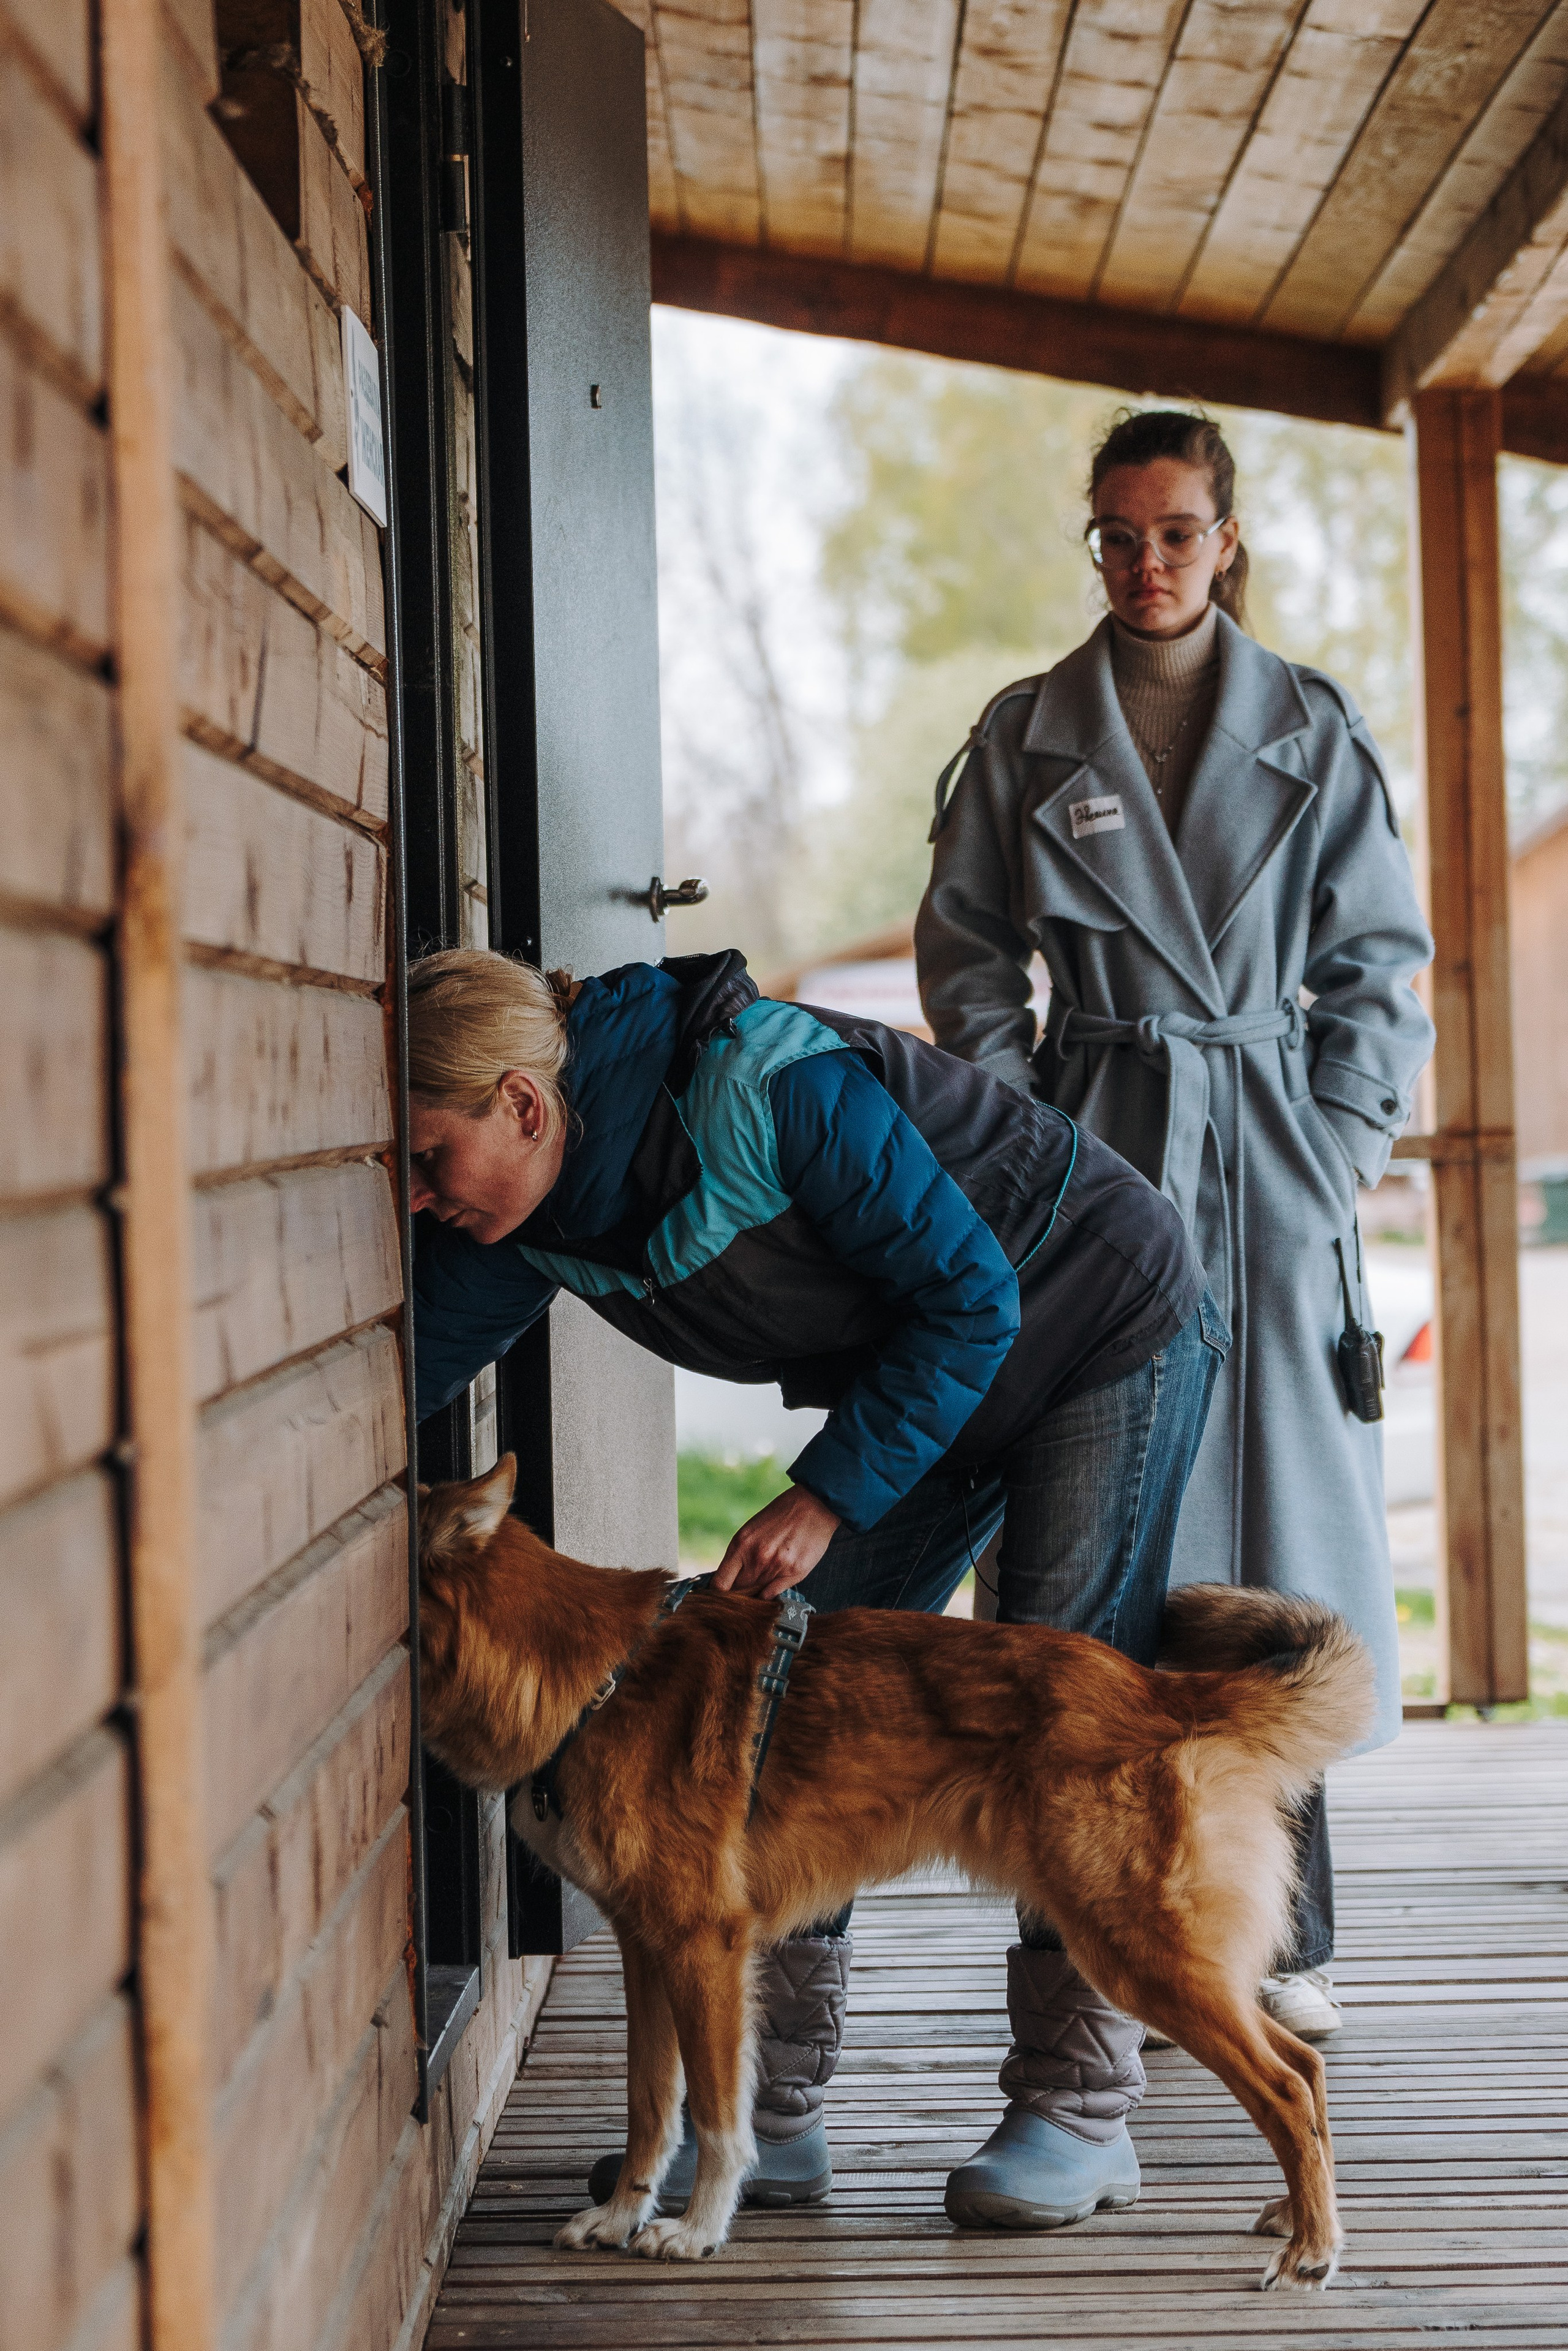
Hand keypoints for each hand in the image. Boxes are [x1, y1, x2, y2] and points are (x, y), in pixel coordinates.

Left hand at [714, 1484, 840, 1600]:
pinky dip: (771, 1592)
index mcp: (741, 1544)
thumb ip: (740, 1556)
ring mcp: (776, 1567)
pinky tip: (775, 1578)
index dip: (719, 1593)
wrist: (813, 1505)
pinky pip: (773, 1594)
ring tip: (766, 1572)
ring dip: (757, 1588)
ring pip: (757, 1593)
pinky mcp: (795, 1573)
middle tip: (747, 1581)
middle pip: (739, 1591)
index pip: (720, 1584)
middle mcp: (757, 1558)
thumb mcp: (751, 1531)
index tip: (722, 1593)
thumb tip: (730, 1581)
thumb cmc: (780, 1517)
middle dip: (740, 1589)